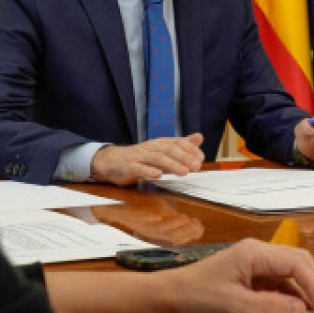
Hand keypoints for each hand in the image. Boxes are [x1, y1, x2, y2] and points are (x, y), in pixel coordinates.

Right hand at [90, 133, 205, 185]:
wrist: (112, 161)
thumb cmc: (140, 157)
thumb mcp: (162, 150)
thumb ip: (181, 145)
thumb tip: (199, 137)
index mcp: (160, 144)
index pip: (178, 143)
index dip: (190, 150)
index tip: (201, 158)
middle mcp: (151, 148)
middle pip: (170, 150)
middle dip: (185, 157)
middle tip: (197, 166)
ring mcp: (140, 157)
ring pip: (158, 158)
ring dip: (172, 165)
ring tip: (184, 172)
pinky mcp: (129, 167)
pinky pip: (139, 169)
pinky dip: (149, 171)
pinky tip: (158, 175)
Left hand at [91, 196, 203, 243]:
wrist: (113, 204)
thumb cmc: (139, 207)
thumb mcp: (161, 212)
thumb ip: (174, 219)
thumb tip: (194, 224)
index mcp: (159, 231)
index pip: (177, 237)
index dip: (189, 234)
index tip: (200, 226)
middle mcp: (151, 231)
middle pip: (170, 235)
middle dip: (184, 230)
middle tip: (195, 223)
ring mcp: (141, 225)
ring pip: (159, 229)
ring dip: (172, 225)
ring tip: (184, 218)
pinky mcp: (130, 217)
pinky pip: (140, 220)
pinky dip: (150, 219)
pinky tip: (160, 215)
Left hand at [161, 238, 313, 312]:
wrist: (171, 296)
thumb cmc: (196, 295)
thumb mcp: (233, 304)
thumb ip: (269, 306)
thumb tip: (302, 309)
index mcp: (254, 252)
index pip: (296, 262)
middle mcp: (259, 252)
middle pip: (299, 261)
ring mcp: (257, 263)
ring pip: (292, 272)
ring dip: (305, 290)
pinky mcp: (254, 275)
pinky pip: (280, 282)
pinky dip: (292, 295)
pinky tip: (297, 311)